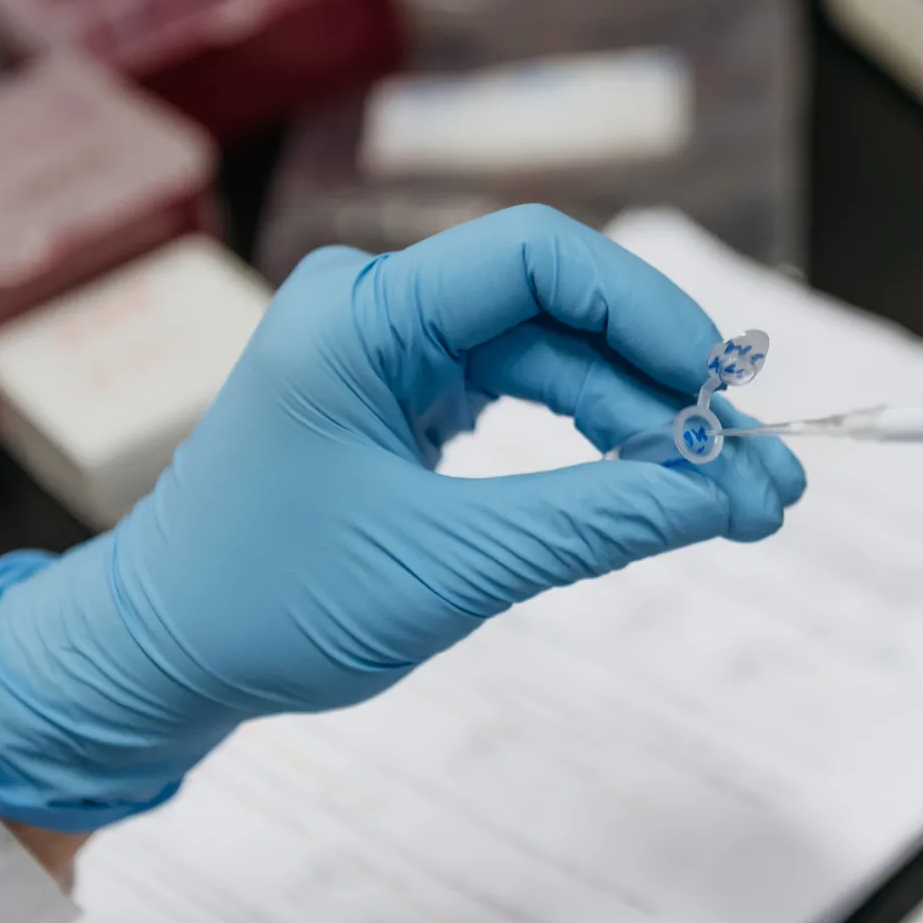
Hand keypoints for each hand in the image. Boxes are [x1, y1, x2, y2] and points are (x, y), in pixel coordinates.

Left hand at [0, 207, 805, 832]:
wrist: (158, 663)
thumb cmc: (267, 608)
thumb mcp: (448, 568)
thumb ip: (596, 522)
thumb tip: (729, 494)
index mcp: (359, 314)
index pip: (539, 258)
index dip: (651, 314)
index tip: (729, 390)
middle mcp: (379, 309)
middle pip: (567, 315)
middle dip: (670, 394)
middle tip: (764, 473)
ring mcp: (396, 353)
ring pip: (562, 363)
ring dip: (650, 428)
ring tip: (741, 499)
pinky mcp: (412, 400)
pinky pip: (531, 400)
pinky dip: (599, 448)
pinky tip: (663, 487)